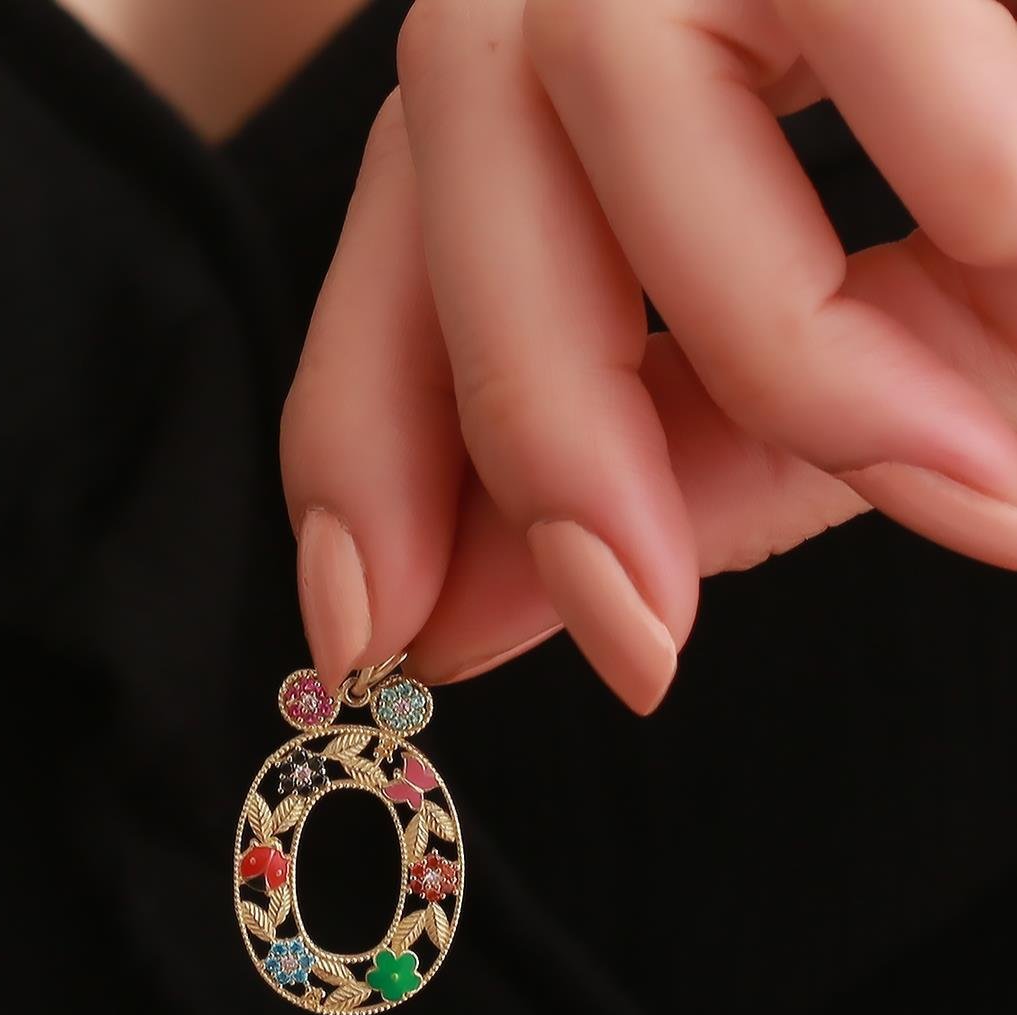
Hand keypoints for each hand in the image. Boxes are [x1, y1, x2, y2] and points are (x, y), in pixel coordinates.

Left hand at [281, 0, 1016, 712]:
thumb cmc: (979, 153)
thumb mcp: (836, 335)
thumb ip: (689, 461)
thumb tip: (538, 617)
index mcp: (572, 62)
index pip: (400, 259)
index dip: (364, 455)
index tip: (368, 638)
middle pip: (466, 190)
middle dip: (546, 453)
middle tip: (643, 647)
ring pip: (647, 114)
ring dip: (818, 371)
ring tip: (993, 488)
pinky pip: (904, 70)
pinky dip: (987, 231)